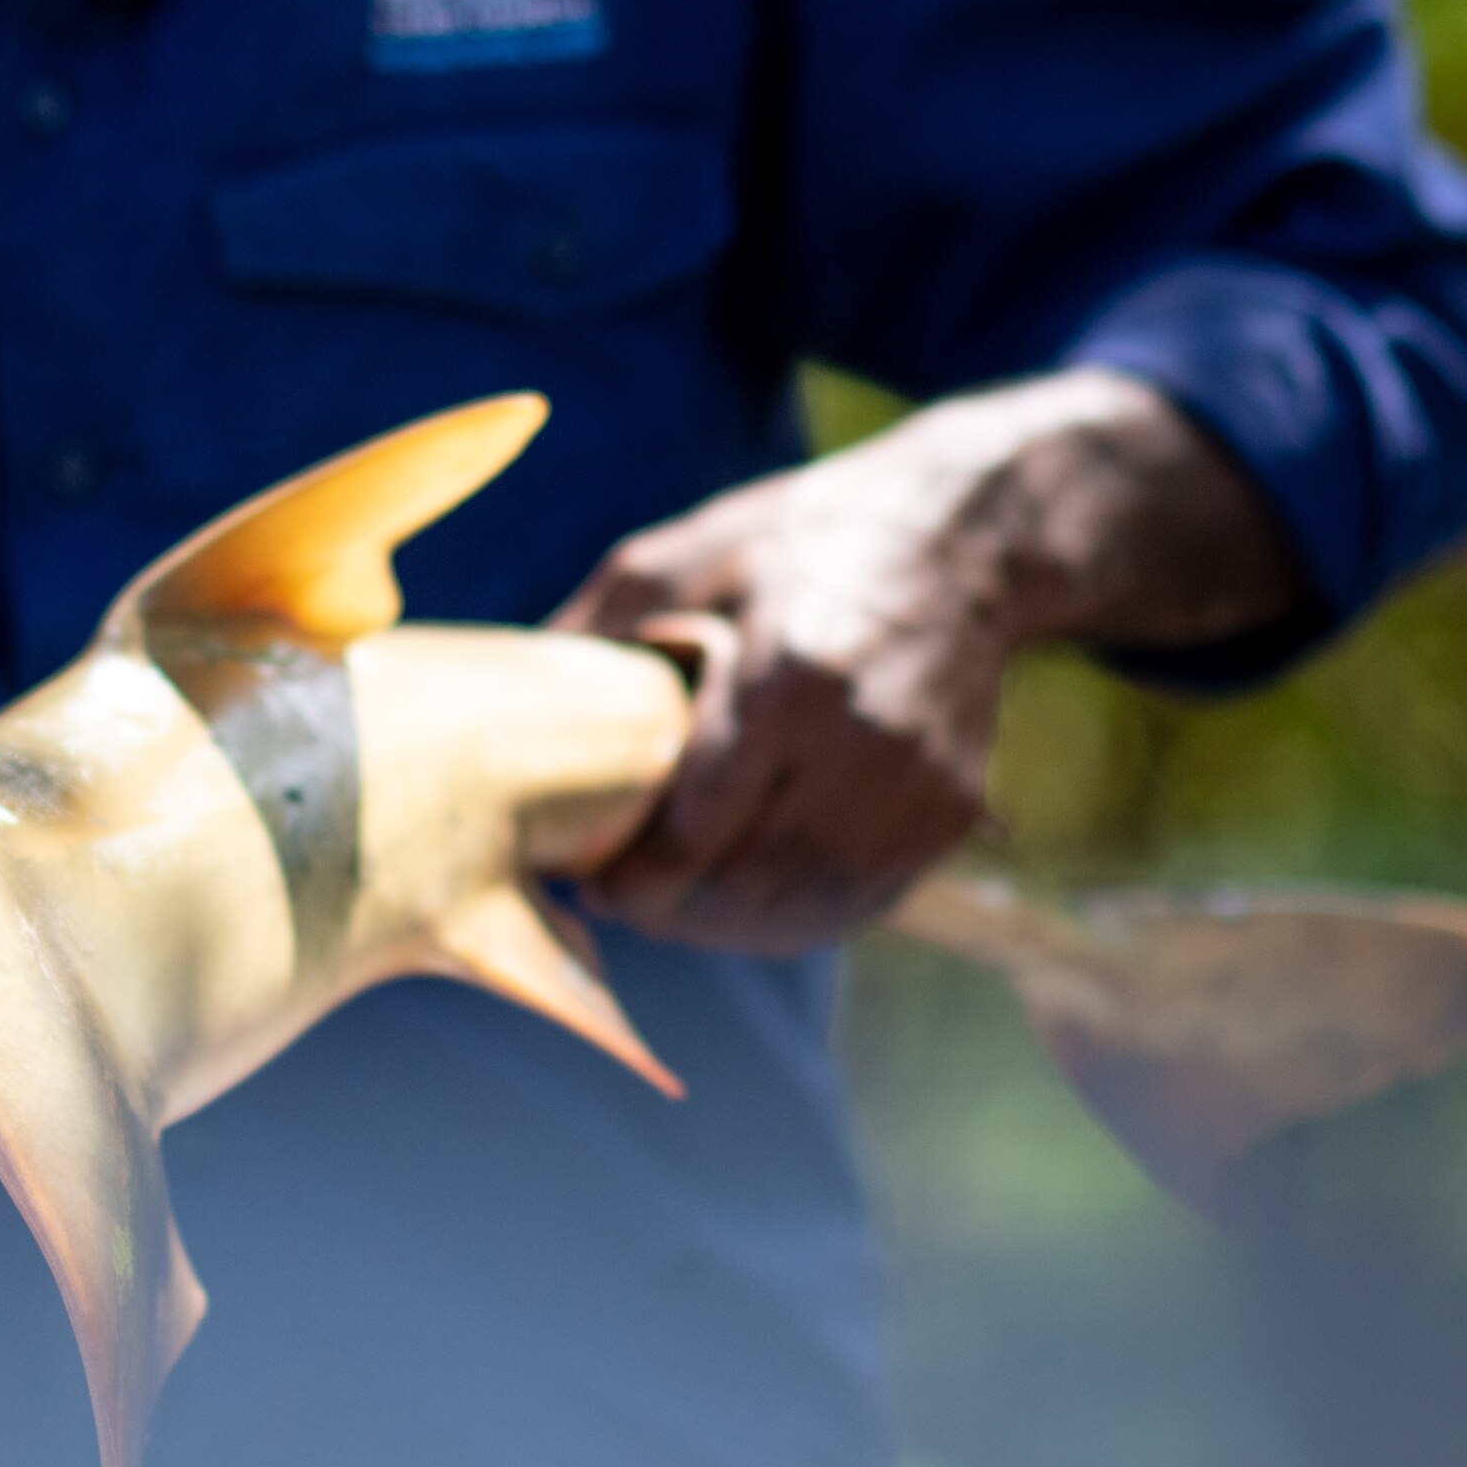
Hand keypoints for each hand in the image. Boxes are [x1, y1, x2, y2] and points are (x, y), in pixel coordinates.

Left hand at [545, 372, 1297, 954]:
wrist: (967, 536)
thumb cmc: (801, 539)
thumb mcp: (682, 557)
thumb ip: (592, 632)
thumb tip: (499, 707)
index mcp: (784, 679)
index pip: (691, 832)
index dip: (629, 879)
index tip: (585, 877)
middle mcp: (859, 745)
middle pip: (741, 888)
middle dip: (664, 913)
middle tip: (615, 901)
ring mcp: (913, 787)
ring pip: (800, 913)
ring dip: (723, 930)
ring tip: (670, 908)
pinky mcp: (948, 811)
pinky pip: (855, 905)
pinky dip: (792, 921)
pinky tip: (743, 903)